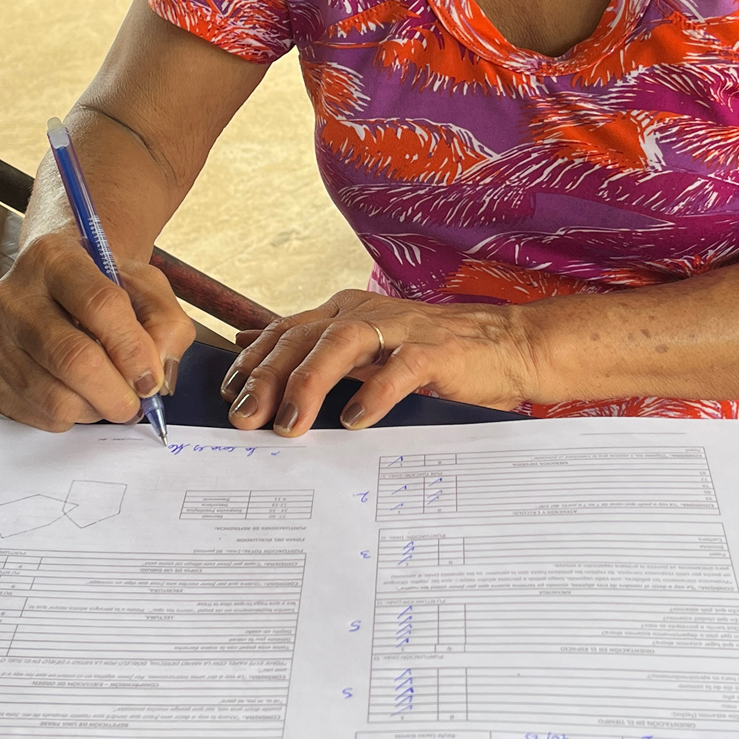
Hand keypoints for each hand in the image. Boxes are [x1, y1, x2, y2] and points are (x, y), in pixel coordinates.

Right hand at [0, 232, 194, 430]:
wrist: (53, 289)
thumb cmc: (101, 288)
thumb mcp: (144, 287)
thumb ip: (166, 324)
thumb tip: (156, 376)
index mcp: (54, 257)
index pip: (100, 305)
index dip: (133, 350)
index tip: (150, 378)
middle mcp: (12, 294)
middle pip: (73, 359)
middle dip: (116, 394)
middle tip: (135, 404)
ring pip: (54, 396)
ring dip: (94, 409)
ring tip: (106, 397)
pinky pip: (35, 414)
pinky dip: (68, 418)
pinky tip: (76, 395)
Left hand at [219, 289, 537, 434]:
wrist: (511, 346)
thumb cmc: (437, 357)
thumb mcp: (372, 354)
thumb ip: (323, 358)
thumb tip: (259, 363)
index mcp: (347, 313)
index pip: (286, 330)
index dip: (253, 359)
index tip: (228, 393)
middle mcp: (367, 314)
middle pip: (303, 337)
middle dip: (267, 378)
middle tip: (245, 419)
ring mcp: (401, 330)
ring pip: (341, 344)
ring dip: (309, 384)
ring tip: (289, 425)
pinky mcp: (436, 351)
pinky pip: (399, 369)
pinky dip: (373, 393)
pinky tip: (354, 421)